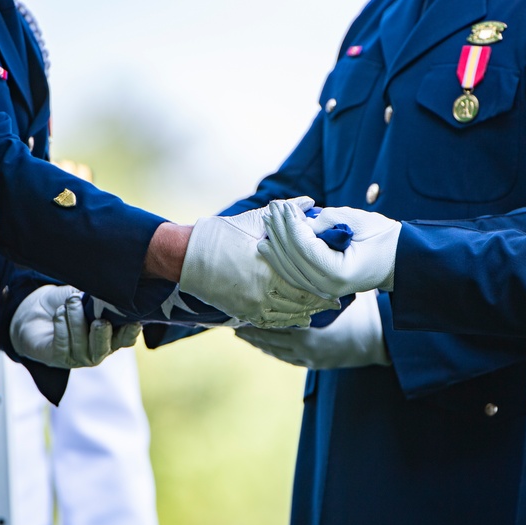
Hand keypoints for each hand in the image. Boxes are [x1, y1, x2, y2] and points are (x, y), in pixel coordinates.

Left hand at [10, 285, 138, 368]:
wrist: (35, 312)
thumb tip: (110, 292)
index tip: (132, 321)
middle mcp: (97, 351)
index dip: (130, 333)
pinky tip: (59, 312)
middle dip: (102, 333)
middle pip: (104, 347)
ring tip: (72, 301)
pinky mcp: (58, 358)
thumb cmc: (67, 304)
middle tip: (99, 319)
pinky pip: (63, 343)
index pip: (126, 339)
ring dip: (77, 319)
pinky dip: (62, 324)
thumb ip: (99, 298)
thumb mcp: (86, 296)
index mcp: (110, 336)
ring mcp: (78, 357)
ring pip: (81, 344)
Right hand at [178, 197, 339, 328]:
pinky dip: (286, 321)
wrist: (187, 255)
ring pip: (287, 315)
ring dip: (305, 313)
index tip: (338, 285)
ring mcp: (252, 304)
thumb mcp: (256, 219)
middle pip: (300, 301)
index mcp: (270, 266)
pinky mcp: (242, 312)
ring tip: (319, 311)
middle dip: (319, 302)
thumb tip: (311, 202)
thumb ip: (287, 213)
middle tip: (336, 302)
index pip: (306, 281)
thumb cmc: (223, 234)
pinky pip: (270, 322)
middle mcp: (264, 290)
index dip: (324, 285)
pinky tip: (298, 319)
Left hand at [235, 290, 389, 368]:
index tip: (238, 304)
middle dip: (248, 328)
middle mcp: (303, 349)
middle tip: (229, 317)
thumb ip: (319, 283)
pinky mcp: (311, 363)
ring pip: (272, 349)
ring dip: (255, 339)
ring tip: (238, 329)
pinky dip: (268, 348)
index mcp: (308, 333)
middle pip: (267, 338)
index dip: (253, 314)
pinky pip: (283, 357)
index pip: (272, 323)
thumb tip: (300, 256)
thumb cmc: (363, 315)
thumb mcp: (341, 296)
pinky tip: (258, 342)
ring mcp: (306, 359)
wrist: (380, 342)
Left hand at [258, 201, 400, 299]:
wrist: (397, 260)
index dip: (292, 224)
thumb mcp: (356, 221)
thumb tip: (299, 222)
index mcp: (340, 272)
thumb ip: (326, 220)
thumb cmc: (382, 237)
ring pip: (288, 269)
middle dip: (280, 230)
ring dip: (275, 244)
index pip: (305, 247)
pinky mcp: (320, 288)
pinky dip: (279, 259)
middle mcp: (328, 286)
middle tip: (272, 207)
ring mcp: (323, 291)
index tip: (284, 205)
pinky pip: (293, 274)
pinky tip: (267, 246)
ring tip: (267, 221)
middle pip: (293, 258)